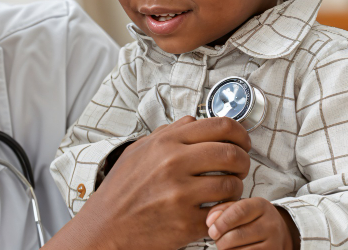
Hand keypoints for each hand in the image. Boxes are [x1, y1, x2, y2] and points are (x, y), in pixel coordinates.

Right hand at [46, 116, 251, 249]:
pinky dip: (223, 211)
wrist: (104, 226)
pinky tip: (214, 209)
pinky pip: (222, 212)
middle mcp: (173, 164)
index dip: (240, 133)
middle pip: (232, 154)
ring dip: (235, 188)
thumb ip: (168, 133)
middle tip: (239, 167)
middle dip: (243, 161)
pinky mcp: (186, 223)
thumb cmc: (120, 190)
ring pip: (232, 185)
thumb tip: (193, 121)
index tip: (242, 141)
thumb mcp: (138, 151)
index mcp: (165, 143)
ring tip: (225, 190)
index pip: (220, 126)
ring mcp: (180, 195)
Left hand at [206, 198, 299, 249]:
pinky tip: (234, 249)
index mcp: (261, 205)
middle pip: (238, 235)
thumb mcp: (241, 207)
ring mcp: (274, 242)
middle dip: (221, 240)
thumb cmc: (254, 219)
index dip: (222, 222)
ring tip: (225, 245)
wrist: (279, 233)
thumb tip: (210, 221)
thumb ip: (223, 209)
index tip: (212, 230)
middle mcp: (270, 223)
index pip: (239, 211)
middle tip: (217, 239)